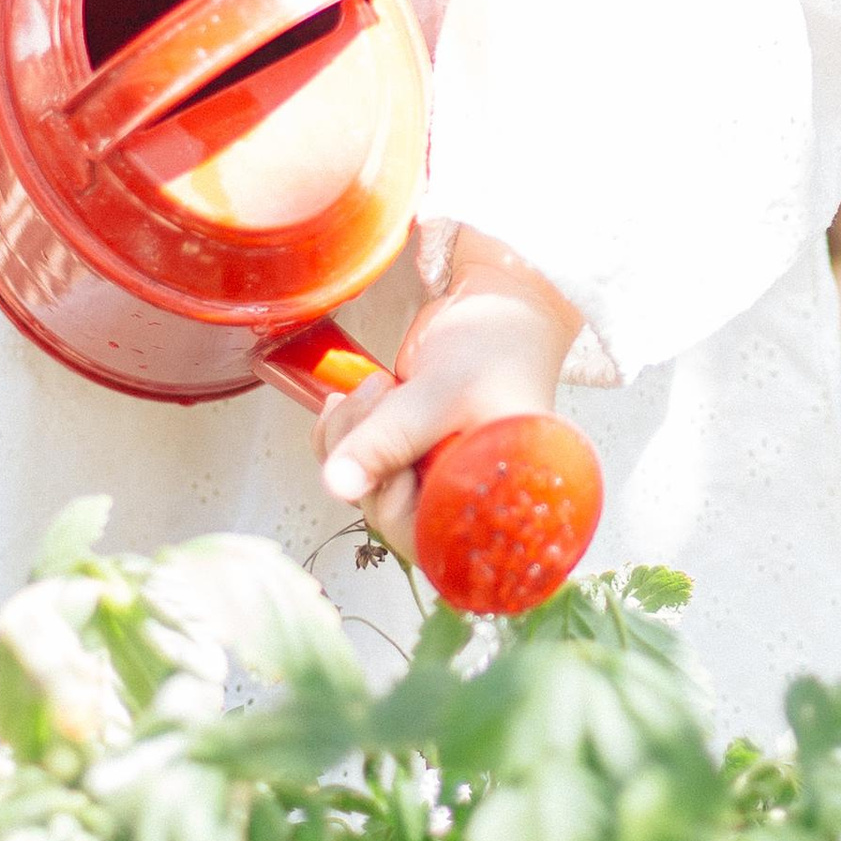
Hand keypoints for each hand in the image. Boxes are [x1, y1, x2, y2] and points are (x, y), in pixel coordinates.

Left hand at [319, 234, 584, 559]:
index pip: (422, 537)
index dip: (392, 501)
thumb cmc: (498, 345)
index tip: (395, 448)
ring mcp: (428, 473)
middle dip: (362, 454)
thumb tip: (338, 485)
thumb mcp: (443, 391)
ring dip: (346, 437)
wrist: (502, 304)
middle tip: (380, 396)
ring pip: (360, 485)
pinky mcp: (406, 450)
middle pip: (383, 512)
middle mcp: (458, 495)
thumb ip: (391, 437)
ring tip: (376, 386)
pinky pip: (353, 462)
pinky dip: (338, 432)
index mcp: (489, 500)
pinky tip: (347, 399)